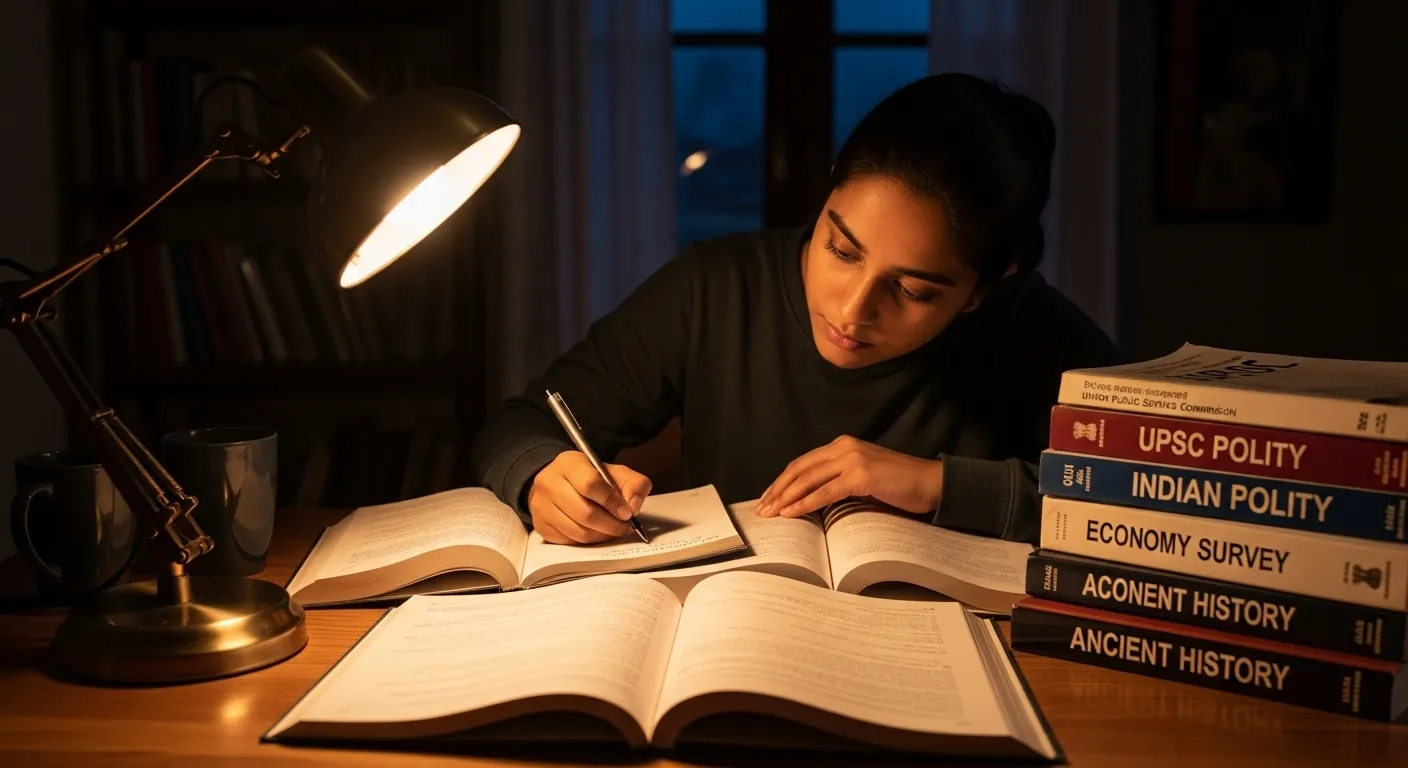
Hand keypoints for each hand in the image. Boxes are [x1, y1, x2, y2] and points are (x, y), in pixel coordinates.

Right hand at [527, 451, 652, 543]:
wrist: (557, 482)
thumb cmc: (591, 478)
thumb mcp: (615, 472)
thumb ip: (633, 484)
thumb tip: (633, 507)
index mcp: (569, 463)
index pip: (590, 484)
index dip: (612, 502)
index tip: (627, 513)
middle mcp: (549, 482)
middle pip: (584, 513)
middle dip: (610, 525)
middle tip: (624, 527)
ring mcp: (541, 505)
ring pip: (578, 531)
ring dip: (602, 535)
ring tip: (613, 531)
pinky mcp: (540, 525)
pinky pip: (569, 541)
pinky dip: (588, 541)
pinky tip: (597, 533)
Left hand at [754, 436, 942, 518]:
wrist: (930, 483)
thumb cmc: (899, 485)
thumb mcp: (863, 478)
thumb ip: (839, 481)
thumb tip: (810, 500)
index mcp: (842, 445)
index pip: (803, 463)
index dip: (782, 480)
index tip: (768, 496)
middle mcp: (844, 447)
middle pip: (799, 469)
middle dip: (777, 490)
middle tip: (761, 508)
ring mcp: (852, 459)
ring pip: (808, 479)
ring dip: (785, 498)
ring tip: (770, 513)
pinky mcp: (861, 475)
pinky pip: (825, 492)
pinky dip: (804, 503)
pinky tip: (791, 513)